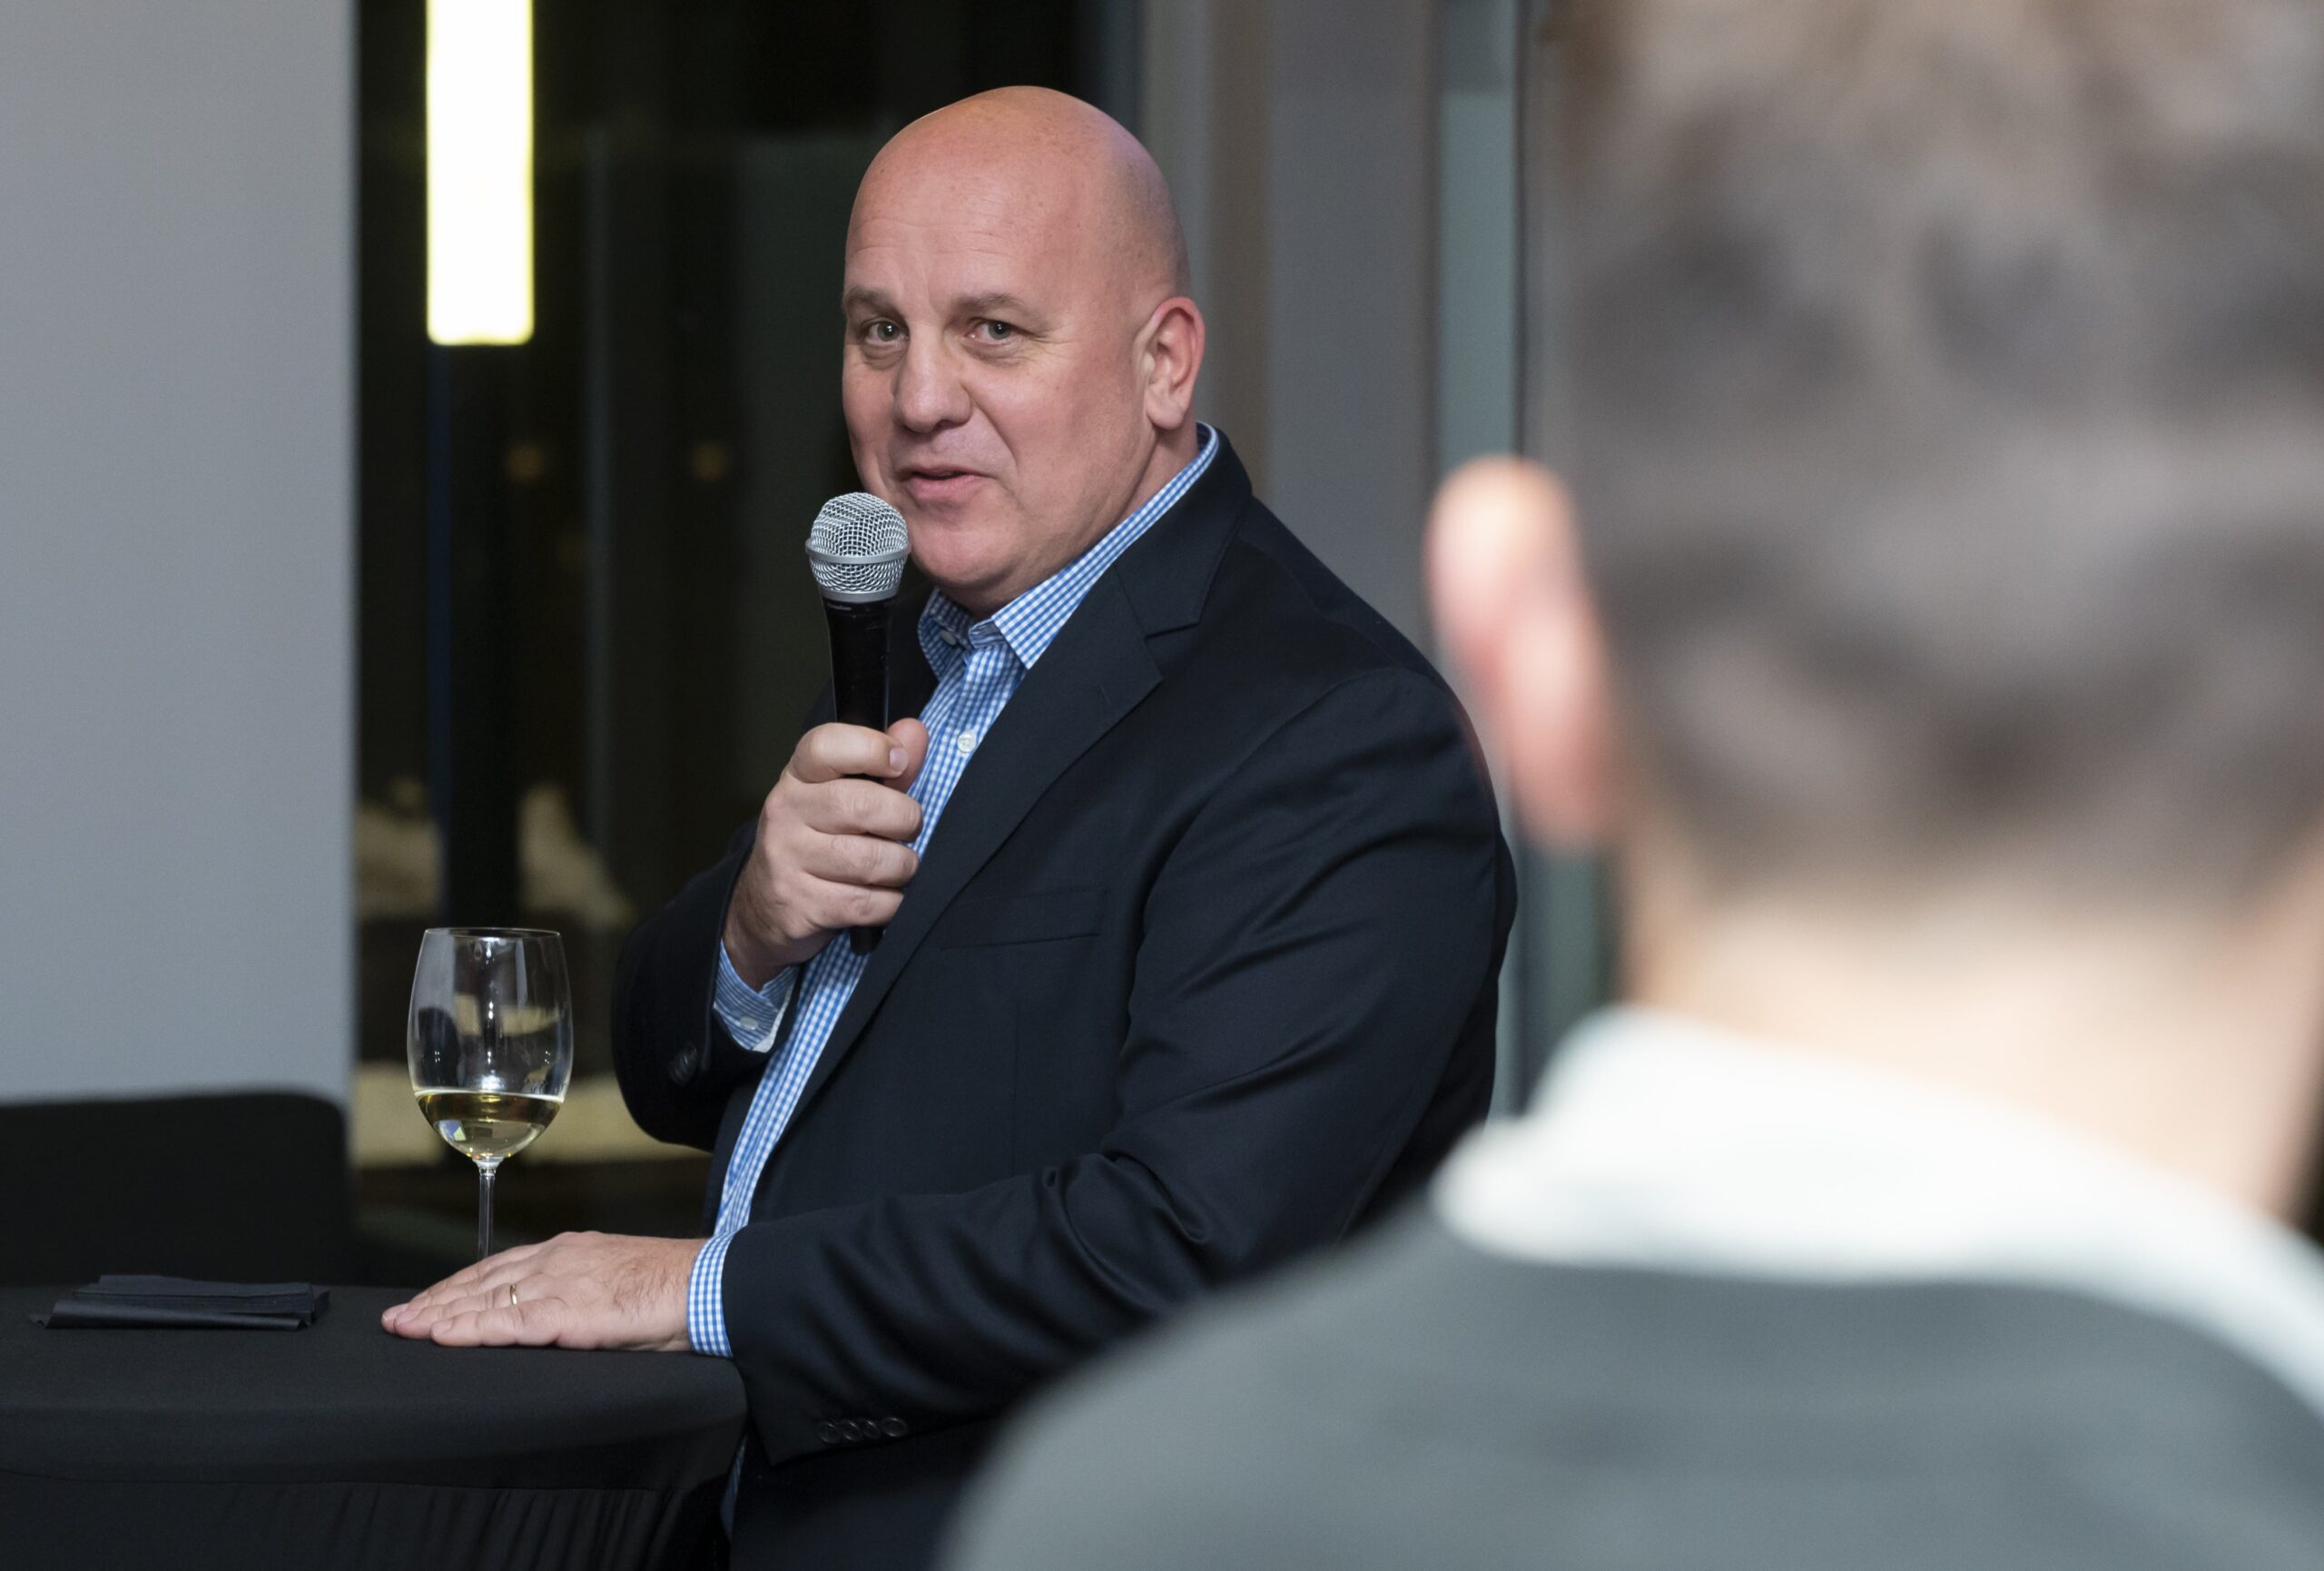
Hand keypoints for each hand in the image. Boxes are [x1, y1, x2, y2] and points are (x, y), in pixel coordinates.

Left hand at [381, 1233, 702, 1350]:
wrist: (707, 1284)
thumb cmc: (674, 1288)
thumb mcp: (618, 1282)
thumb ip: (583, 1293)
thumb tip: (562, 1315)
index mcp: (570, 1252)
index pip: (500, 1268)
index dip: (460, 1287)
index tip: (430, 1301)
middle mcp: (557, 1260)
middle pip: (482, 1281)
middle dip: (437, 1300)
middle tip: (398, 1319)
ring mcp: (560, 1283)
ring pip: (485, 1299)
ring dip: (439, 1316)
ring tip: (405, 1329)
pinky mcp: (567, 1312)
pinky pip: (507, 1322)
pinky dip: (469, 1328)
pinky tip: (441, 1335)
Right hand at [723, 718, 930, 985]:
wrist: (765, 903)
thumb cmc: (818, 837)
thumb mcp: (846, 794)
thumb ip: (884, 765)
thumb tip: (914, 732)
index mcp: (799, 776)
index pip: (826, 747)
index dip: (870, 748)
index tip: (898, 762)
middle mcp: (786, 812)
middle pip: (862, 806)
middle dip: (904, 819)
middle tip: (908, 829)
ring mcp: (788, 859)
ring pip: (871, 860)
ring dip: (902, 867)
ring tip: (897, 866)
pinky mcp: (801, 904)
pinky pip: (869, 903)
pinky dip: (891, 902)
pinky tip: (884, 895)